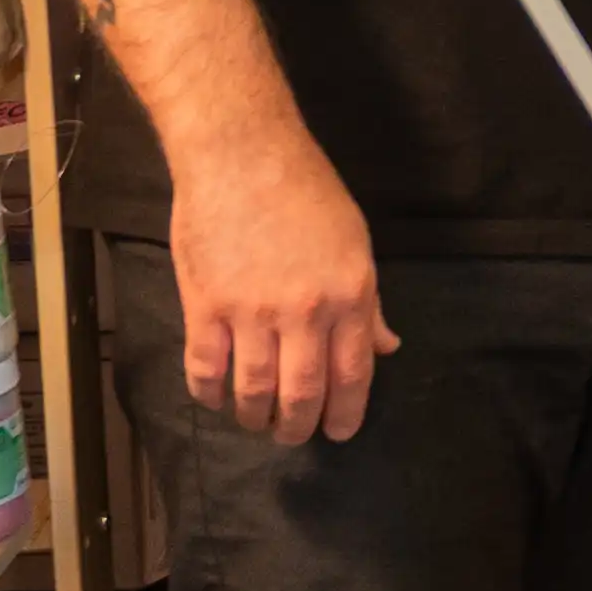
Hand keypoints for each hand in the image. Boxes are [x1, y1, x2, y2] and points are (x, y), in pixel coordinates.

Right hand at [173, 120, 393, 444]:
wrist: (243, 154)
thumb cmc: (306, 191)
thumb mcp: (355, 242)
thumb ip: (369, 302)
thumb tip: (386, 347)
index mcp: (350, 295)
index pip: (354, 374)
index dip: (346, 413)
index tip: (339, 433)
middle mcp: (305, 311)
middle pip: (303, 393)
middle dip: (299, 427)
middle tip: (292, 435)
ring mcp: (252, 312)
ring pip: (254, 391)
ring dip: (256, 417)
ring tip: (257, 422)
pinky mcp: (205, 306)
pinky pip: (206, 369)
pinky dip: (210, 394)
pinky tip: (217, 399)